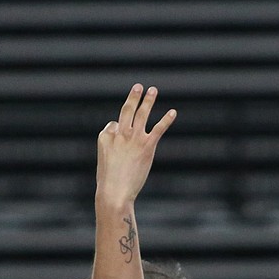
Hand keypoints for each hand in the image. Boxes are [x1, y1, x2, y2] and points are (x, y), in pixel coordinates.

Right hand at [95, 83, 176, 205]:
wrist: (115, 192)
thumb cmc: (109, 182)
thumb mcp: (105, 161)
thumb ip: (112, 148)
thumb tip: (120, 139)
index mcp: (105, 136)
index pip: (113, 125)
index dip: (118, 130)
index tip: (120, 138)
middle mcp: (119, 133)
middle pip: (127, 110)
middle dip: (133, 97)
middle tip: (138, 87)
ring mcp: (133, 138)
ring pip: (142, 114)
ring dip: (148, 101)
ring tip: (153, 90)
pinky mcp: (147, 146)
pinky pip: (158, 129)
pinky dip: (166, 120)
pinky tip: (173, 112)